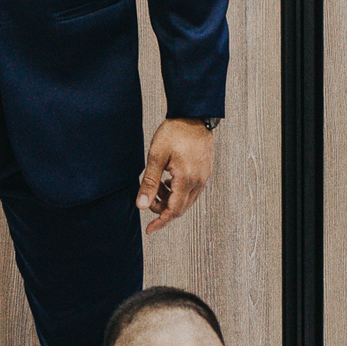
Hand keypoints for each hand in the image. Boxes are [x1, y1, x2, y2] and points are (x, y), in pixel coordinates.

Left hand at [136, 119, 214, 234]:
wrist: (194, 116)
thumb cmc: (174, 132)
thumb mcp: (156, 156)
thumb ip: (149, 182)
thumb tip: (141, 205)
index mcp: (186, 179)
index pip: (173, 210)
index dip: (160, 221)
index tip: (149, 229)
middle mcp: (199, 181)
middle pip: (180, 208)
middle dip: (162, 209)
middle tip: (147, 199)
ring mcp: (204, 177)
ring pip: (186, 200)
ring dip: (170, 200)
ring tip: (156, 187)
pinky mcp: (205, 172)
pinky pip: (192, 190)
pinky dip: (178, 192)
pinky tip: (168, 181)